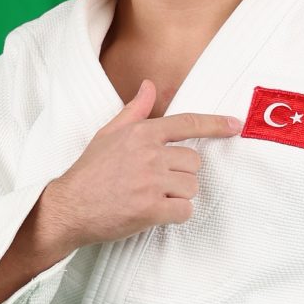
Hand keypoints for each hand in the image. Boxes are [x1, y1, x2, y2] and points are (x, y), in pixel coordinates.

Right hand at [47, 78, 242, 249]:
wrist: (69, 206)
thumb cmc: (89, 172)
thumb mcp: (108, 134)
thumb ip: (134, 111)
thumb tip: (149, 87)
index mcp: (142, 133)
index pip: (187, 124)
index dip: (215, 124)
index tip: (234, 125)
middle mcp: (149, 153)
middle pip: (194, 162)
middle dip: (182, 175)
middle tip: (157, 184)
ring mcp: (151, 181)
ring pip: (191, 187)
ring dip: (178, 196)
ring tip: (152, 198)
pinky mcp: (151, 208)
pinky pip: (184, 211)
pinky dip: (175, 215)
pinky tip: (155, 213)